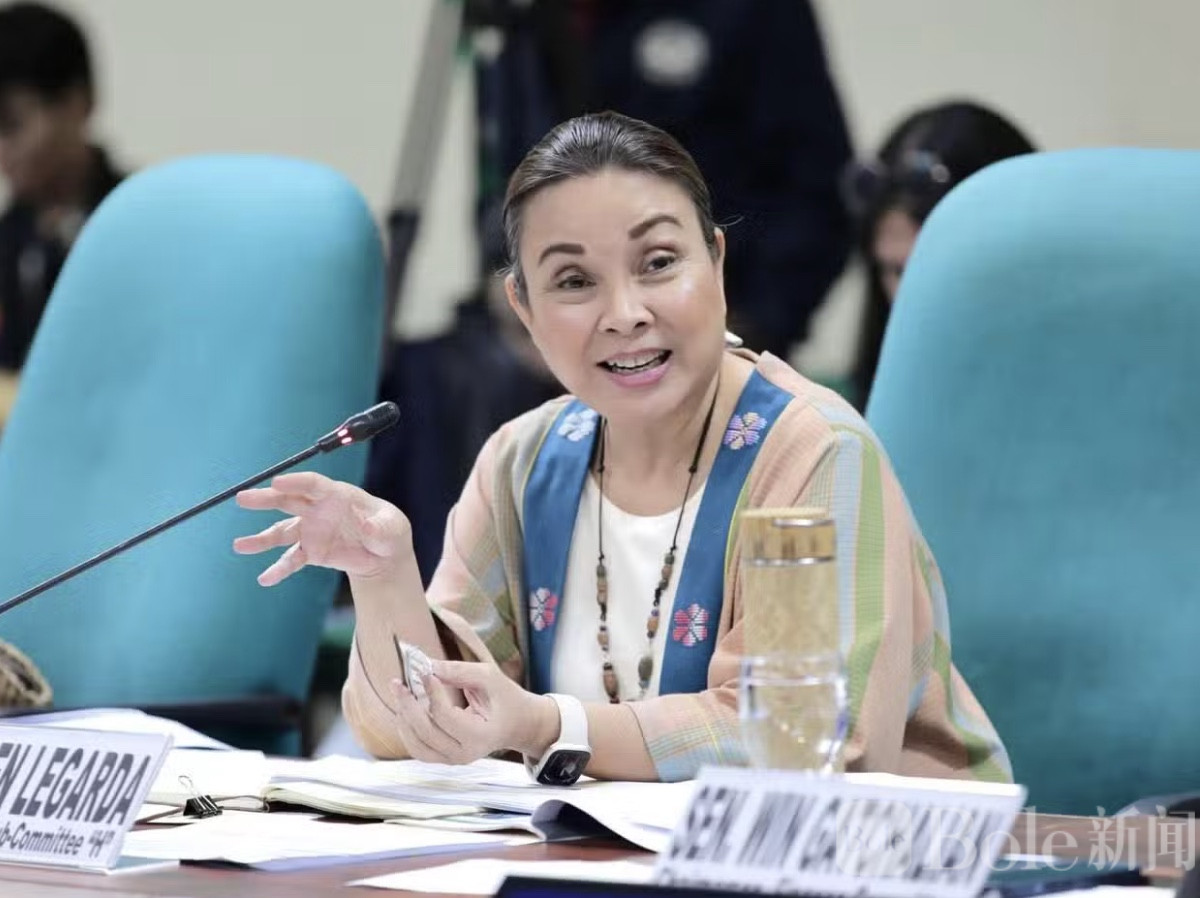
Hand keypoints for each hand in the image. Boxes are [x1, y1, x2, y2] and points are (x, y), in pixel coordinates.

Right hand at [233, 471, 408, 585]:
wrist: (383, 555)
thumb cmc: (389, 531)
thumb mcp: (393, 528)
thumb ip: (381, 527)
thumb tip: (369, 527)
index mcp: (338, 495)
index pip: (313, 484)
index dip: (295, 482)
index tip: (276, 482)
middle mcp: (318, 509)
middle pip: (287, 500)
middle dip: (265, 499)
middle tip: (242, 498)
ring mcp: (310, 530)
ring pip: (281, 531)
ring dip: (261, 539)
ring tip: (240, 546)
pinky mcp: (309, 551)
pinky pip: (290, 560)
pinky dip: (278, 569)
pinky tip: (265, 579)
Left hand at [389, 660, 559, 764]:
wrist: (517, 724)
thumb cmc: (505, 699)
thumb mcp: (489, 677)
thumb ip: (459, 671)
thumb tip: (426, 665)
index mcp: (481, 736)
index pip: (446, 716)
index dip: (432, 693)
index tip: (425, 672)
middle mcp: (465, 754)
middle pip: (426, 732)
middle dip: (408, 705)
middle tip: (398, 682)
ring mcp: (453, 760)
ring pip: (417, 744)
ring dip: (404, 718)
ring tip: (400, 694)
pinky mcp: (444, 758)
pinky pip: (418, 748)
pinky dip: (407, 729)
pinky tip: (405, 709)